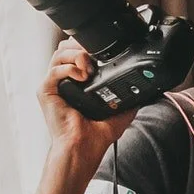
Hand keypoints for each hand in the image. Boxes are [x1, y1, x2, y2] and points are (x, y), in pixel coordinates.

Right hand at [40, 38, 136, 162]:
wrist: (84, 147)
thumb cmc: (97, 133)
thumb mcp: (120, 110)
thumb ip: (130, 97)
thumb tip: (147, 90)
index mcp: (77, 82)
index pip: (76, 54)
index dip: (86, 46)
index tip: (102, 47)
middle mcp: (63, 81)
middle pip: (65, 49)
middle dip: (80, 45)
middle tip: (94, 54)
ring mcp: (53, 85)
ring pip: (59, 55)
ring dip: (76, 55)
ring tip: (89, 67)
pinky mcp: (45, 91)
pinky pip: (54, 71)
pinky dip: (69, 68)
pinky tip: (82, 76)